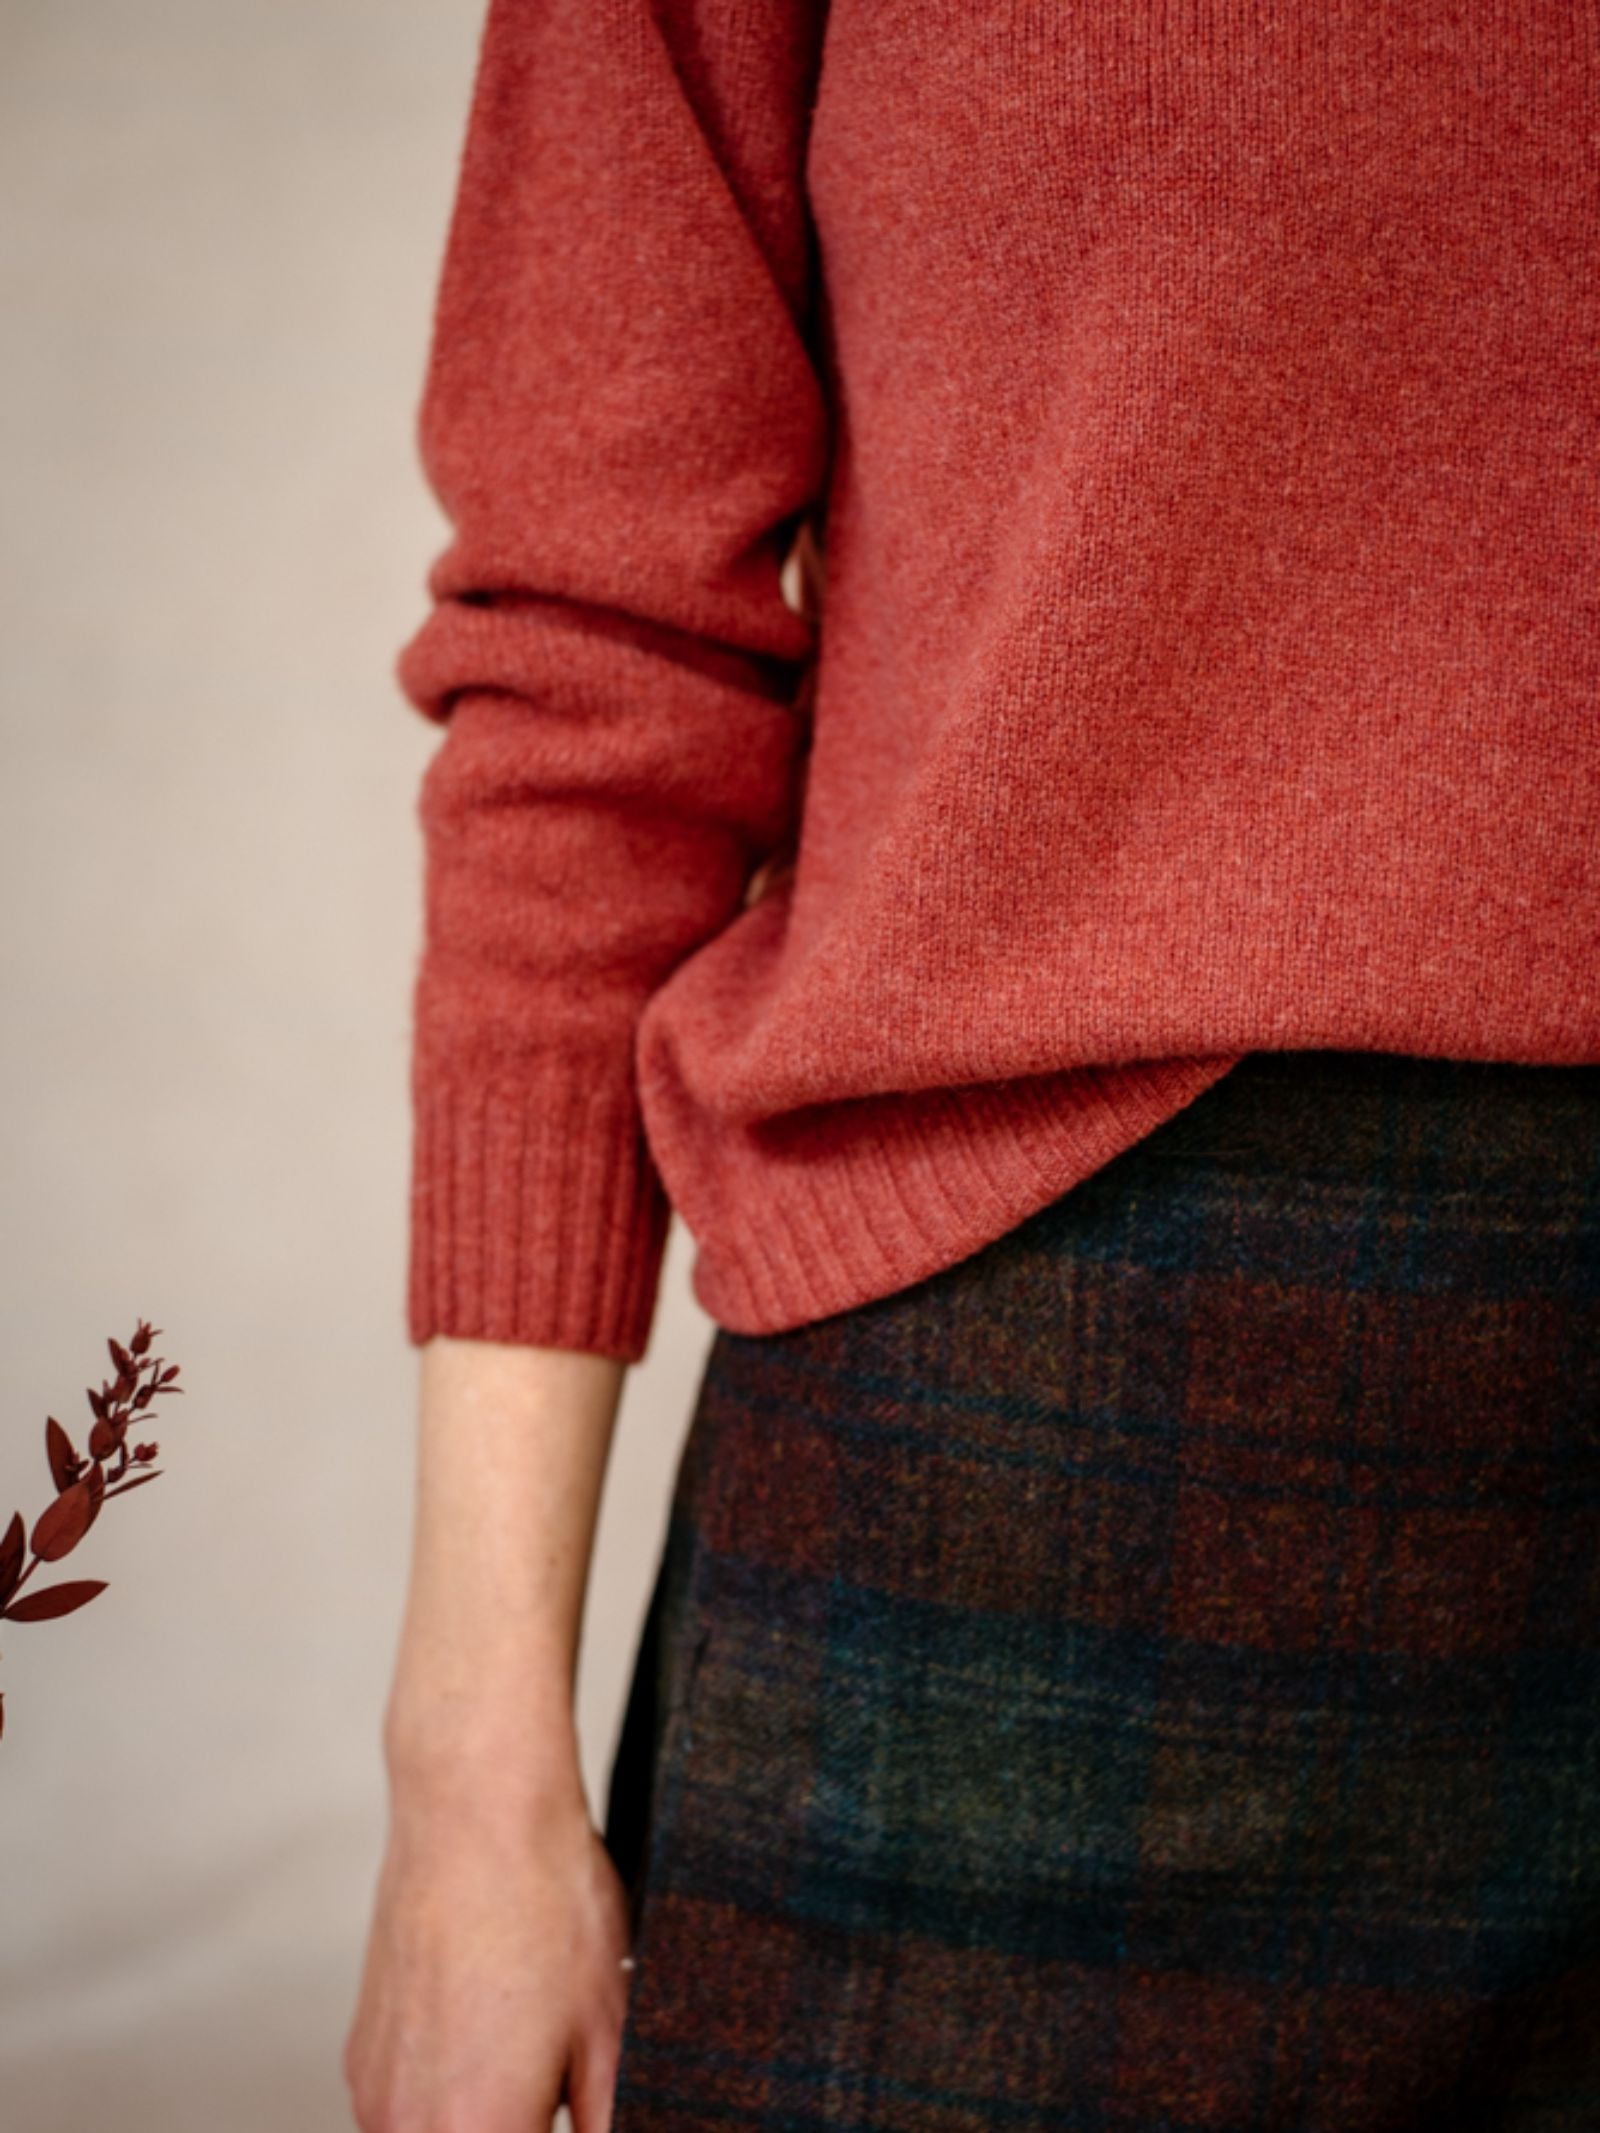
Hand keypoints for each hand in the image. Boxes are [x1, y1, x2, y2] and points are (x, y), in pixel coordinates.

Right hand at [342, 1784, 633, 2131]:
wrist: (475, 1809)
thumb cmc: (547, 1904)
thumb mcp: (611, 2028)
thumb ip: (612, 2120)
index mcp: (479, 2132)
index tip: (584, 2112)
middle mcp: (408, 2128)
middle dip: (526, 2124)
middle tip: (565, 2085)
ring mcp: (375, 2094)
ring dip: (486, 2120)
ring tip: (538, 2054)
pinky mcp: (361, 2055)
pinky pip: (410, 2111)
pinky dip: (453, 2097)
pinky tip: (497, 2034)